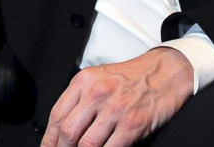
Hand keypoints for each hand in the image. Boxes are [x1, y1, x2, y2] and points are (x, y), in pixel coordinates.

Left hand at [41, 47, 193, 146]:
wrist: (164, 73)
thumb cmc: (129, 77)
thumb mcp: (97, 78)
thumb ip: (79, 98)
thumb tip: (62, 125)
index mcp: (83, 82)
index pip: (57, 114)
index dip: (49, 137)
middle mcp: (96, 94)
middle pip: (68, 131)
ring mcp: (115, 110)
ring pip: (87, 144)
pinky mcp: (133, 125)